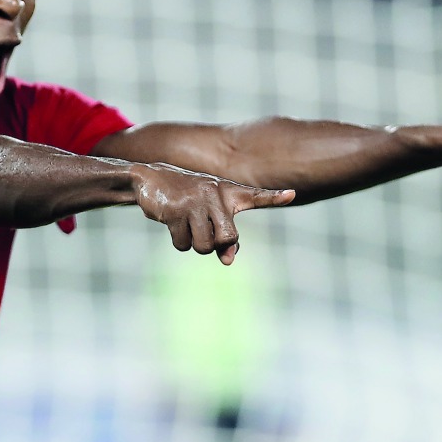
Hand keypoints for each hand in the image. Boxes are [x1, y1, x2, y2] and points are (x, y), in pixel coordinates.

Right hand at [133, 162, 294, 264]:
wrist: (150, 179)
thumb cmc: (186, 199)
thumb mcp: (207, 215)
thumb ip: (224, 239)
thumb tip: (229, 262)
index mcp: (228, 192)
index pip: (255, 196)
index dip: (274, 197)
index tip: (292, 195)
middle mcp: (215, 194)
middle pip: (228, 238)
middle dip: (216, 244)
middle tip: (203, 231)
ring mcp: (196, 201)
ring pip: (205, 246)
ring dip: (194, 244)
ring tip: (186, 224)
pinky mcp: (176, 210)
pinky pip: (183, 244)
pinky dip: (178, 241)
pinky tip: (172, 222)